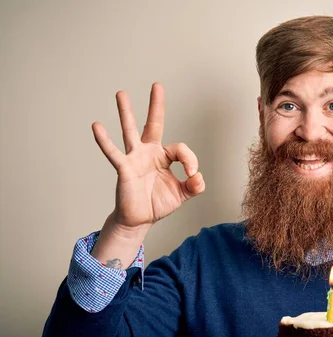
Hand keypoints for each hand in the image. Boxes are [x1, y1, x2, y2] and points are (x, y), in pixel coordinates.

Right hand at [92, 82, 204, 230]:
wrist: (139, 219)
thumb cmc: (157, 203)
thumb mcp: (181, 194)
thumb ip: (194, 186)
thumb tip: (199, 177)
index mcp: (163, 157)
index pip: (181, 149)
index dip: (190, 161)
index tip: (191, 175)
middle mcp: (148, 152)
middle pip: (153, 124)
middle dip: (156, 105)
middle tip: (157, 85)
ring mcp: (135, 158)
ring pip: (131, 131)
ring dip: (126, 112)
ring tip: (121, 93)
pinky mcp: (124, 168)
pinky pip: (114, 153)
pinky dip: (105, 140)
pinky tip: (97, 126)